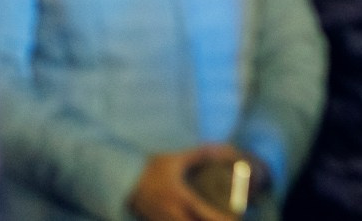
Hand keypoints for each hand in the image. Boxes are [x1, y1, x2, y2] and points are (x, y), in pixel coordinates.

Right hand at [128, 145, 247, 220]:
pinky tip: (198, 218)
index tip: (236, 218)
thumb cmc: (152, 168)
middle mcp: (171, 212)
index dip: (220, 218)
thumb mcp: (176, 159)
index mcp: (178, 196)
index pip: (203, 212)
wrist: (125, 180)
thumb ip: (200, 154)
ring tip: (215, 217)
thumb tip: (223, 148)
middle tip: (230, 219)